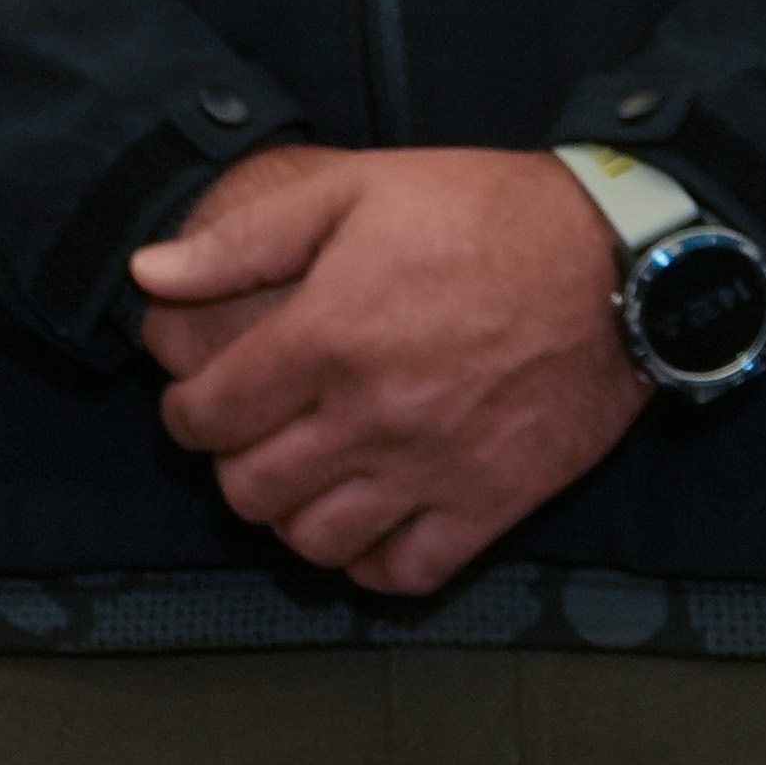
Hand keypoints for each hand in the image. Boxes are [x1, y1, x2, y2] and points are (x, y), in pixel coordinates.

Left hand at [130, 149, 645, 593]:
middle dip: (229, 464)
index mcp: (326, 339)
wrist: (617, 263)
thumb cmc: (478, 214)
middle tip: (246, 437)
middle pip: (251, 488)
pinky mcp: (492, 504)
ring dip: (290, 516)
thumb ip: (240, 240)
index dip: (184, 412)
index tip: (195, 397)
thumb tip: (148, 275)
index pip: (211, 413)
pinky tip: (363, 524)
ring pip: (317, 541)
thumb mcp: (349, 191)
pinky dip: (370, 563)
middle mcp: (371, 417)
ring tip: (299, 478)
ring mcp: (432, 469)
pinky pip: (407, 573)